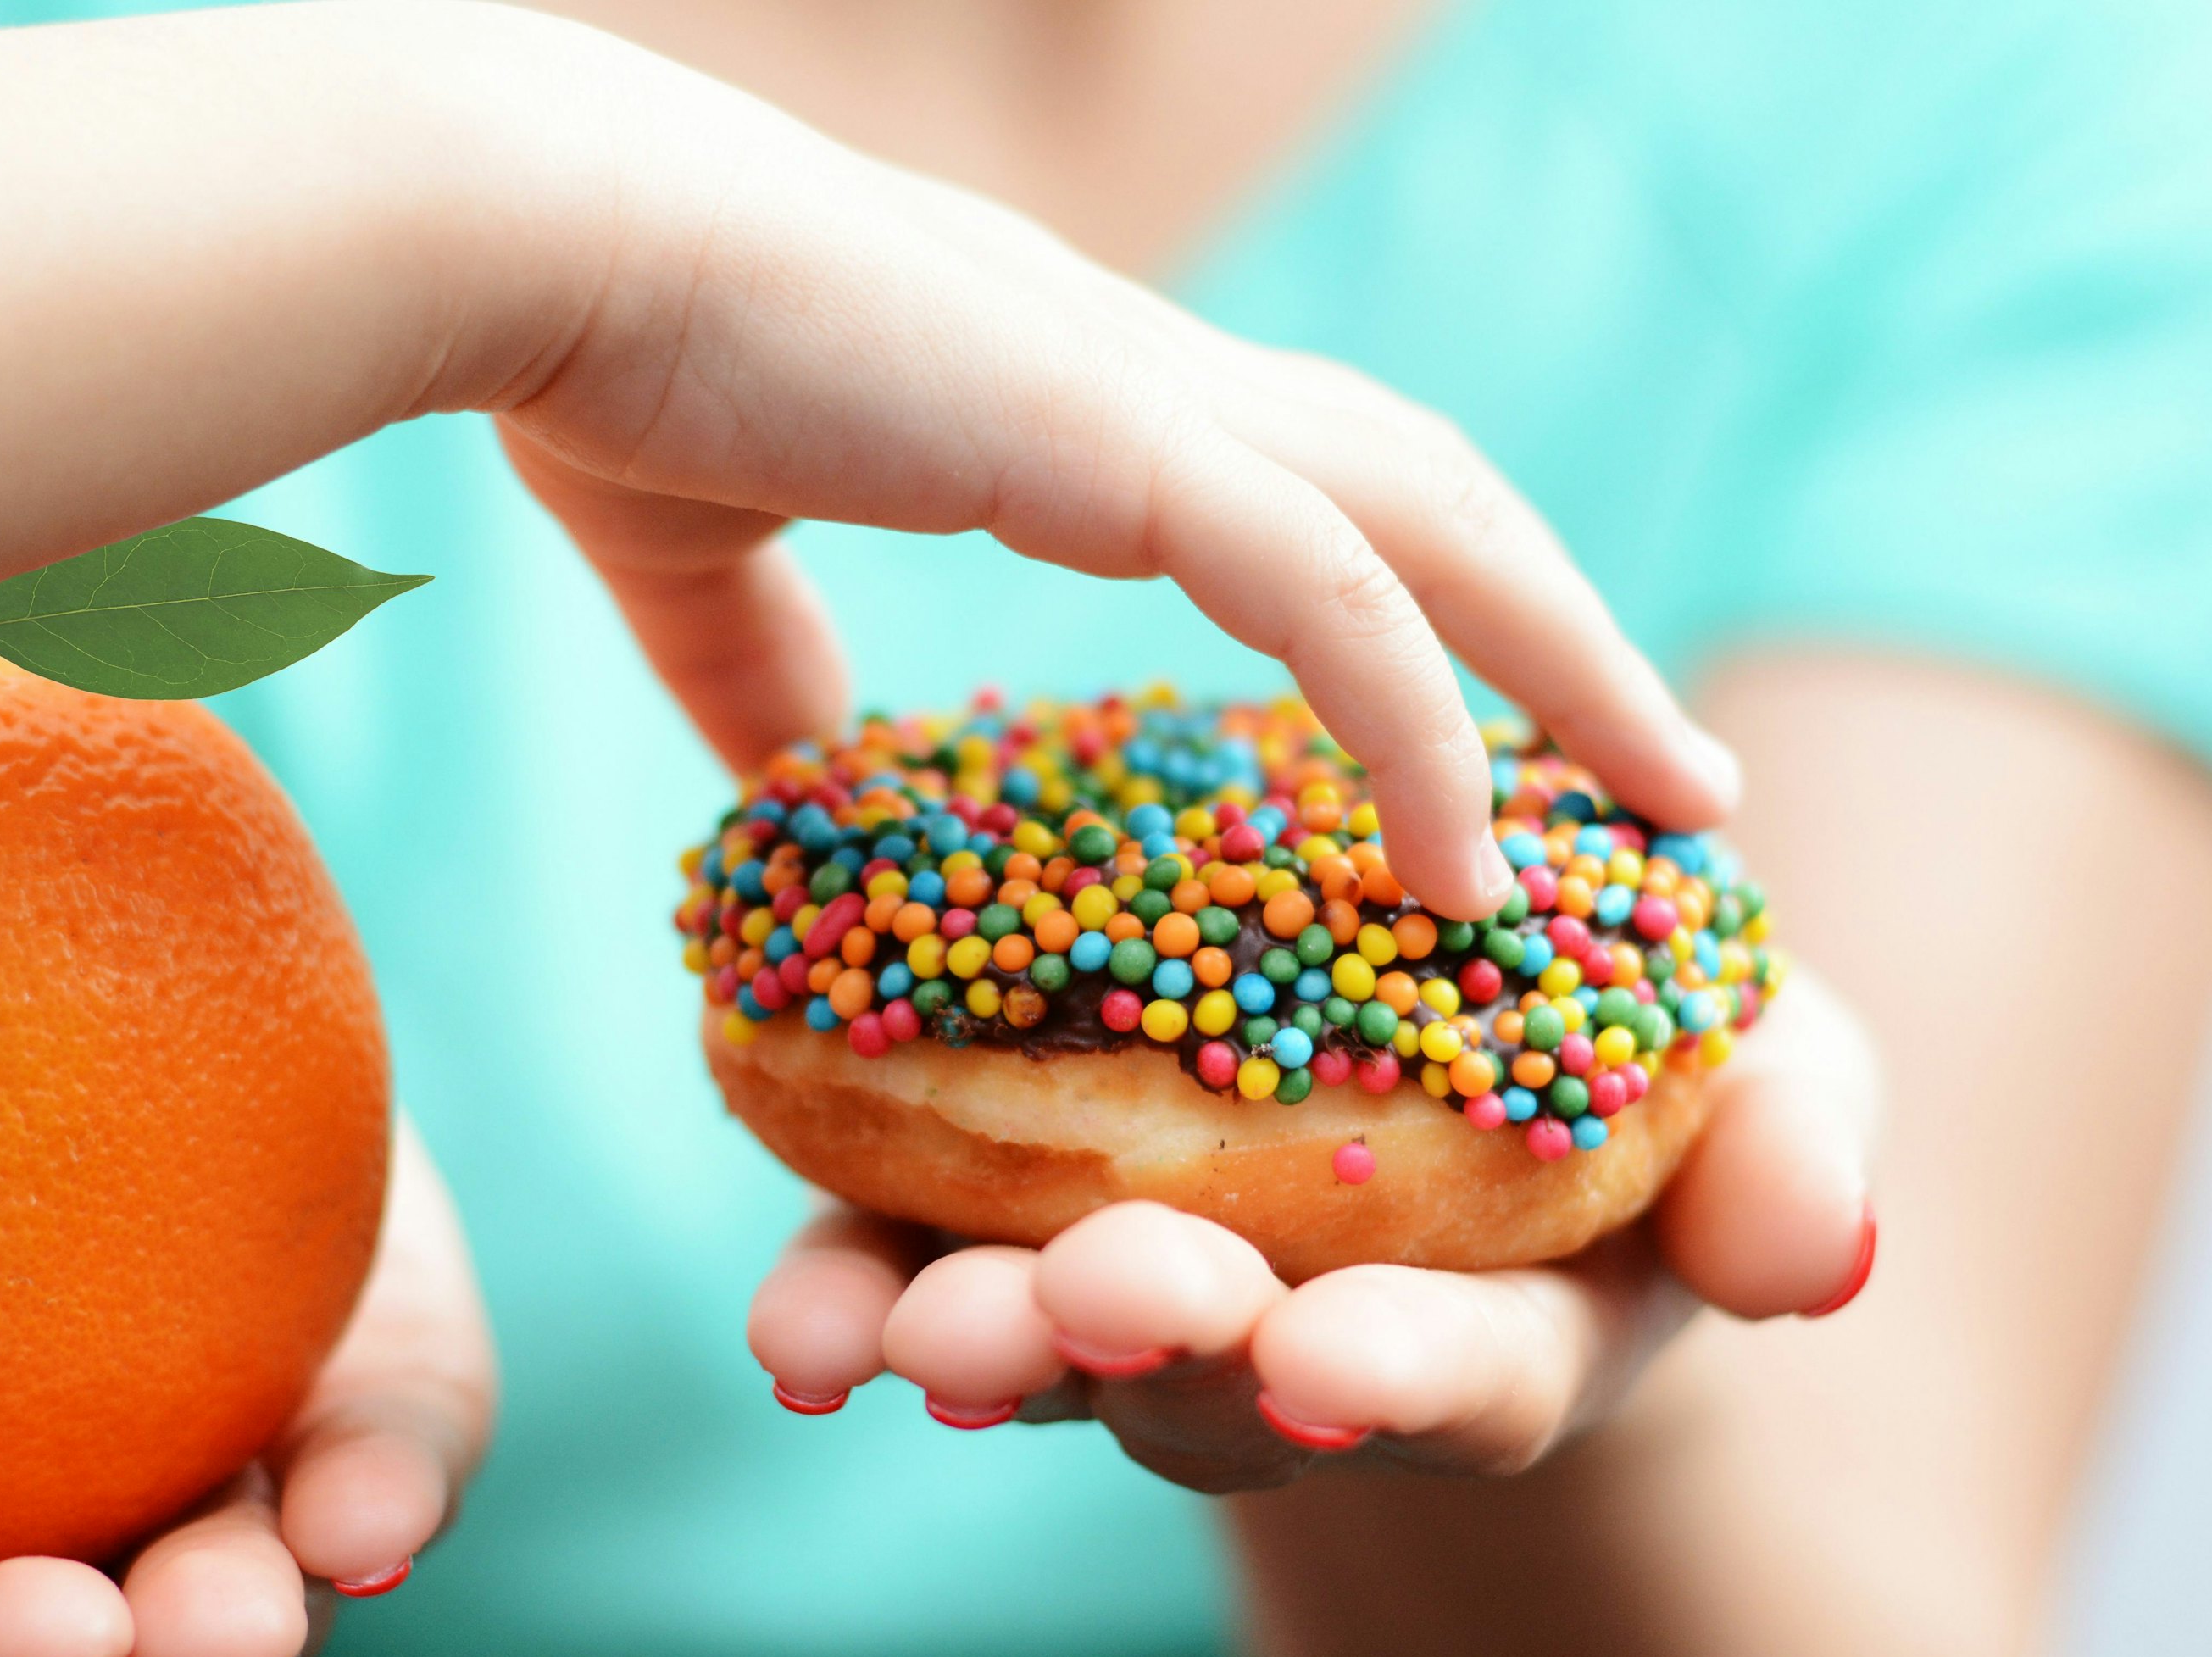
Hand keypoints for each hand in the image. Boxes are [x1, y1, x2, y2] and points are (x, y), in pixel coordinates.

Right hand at [0, 1120, 491, 1656]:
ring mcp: (199, 1505)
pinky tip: (377, 1519)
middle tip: (44, 1649)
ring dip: (224, 1637)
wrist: (32, 1006)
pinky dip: (382, 1502)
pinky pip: (382, 1475)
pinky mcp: (349, 1410)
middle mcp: (16, 1568)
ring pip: (219, 1624)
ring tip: (235, 1623)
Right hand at [482, 6, 1738, 911]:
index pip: (1313, 492)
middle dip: (1564, 631)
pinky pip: (1331, 604)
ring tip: (1677, 803)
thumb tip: (798, 783)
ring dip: (1569, 670)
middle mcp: (1150, 387)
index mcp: (1073, 404)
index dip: (1425, 596)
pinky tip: (1475, 864)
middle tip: (1669, 770)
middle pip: (1435, 500)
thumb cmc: (603, 364)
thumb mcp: (700, 559)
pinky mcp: (1114, 445)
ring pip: (1435, 535)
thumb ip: (766, 671)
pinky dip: (1424, 728)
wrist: (534, 238)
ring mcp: (1148, 405)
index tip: (1494, 720)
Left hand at [742, 974, 1877, 1491]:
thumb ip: (1797, 1161)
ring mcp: (1145, 1296)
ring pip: (1048, 1341)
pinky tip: (794, 1317)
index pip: (1461, 1372)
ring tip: (892, 1324)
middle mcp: (1305, 1348)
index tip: (1337, 1358)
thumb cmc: (1648, 1084)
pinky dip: (849, 1287)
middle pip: (1219, 1379)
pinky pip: (919, 1267)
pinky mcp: (1010, 1217)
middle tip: (1096, 1296)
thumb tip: (1811, 1251)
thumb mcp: (1772, 1090)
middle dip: (1152, 1344)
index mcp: (1500, 1325)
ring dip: (969, 1332)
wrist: (1464, 1054)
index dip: (1403, 1375)